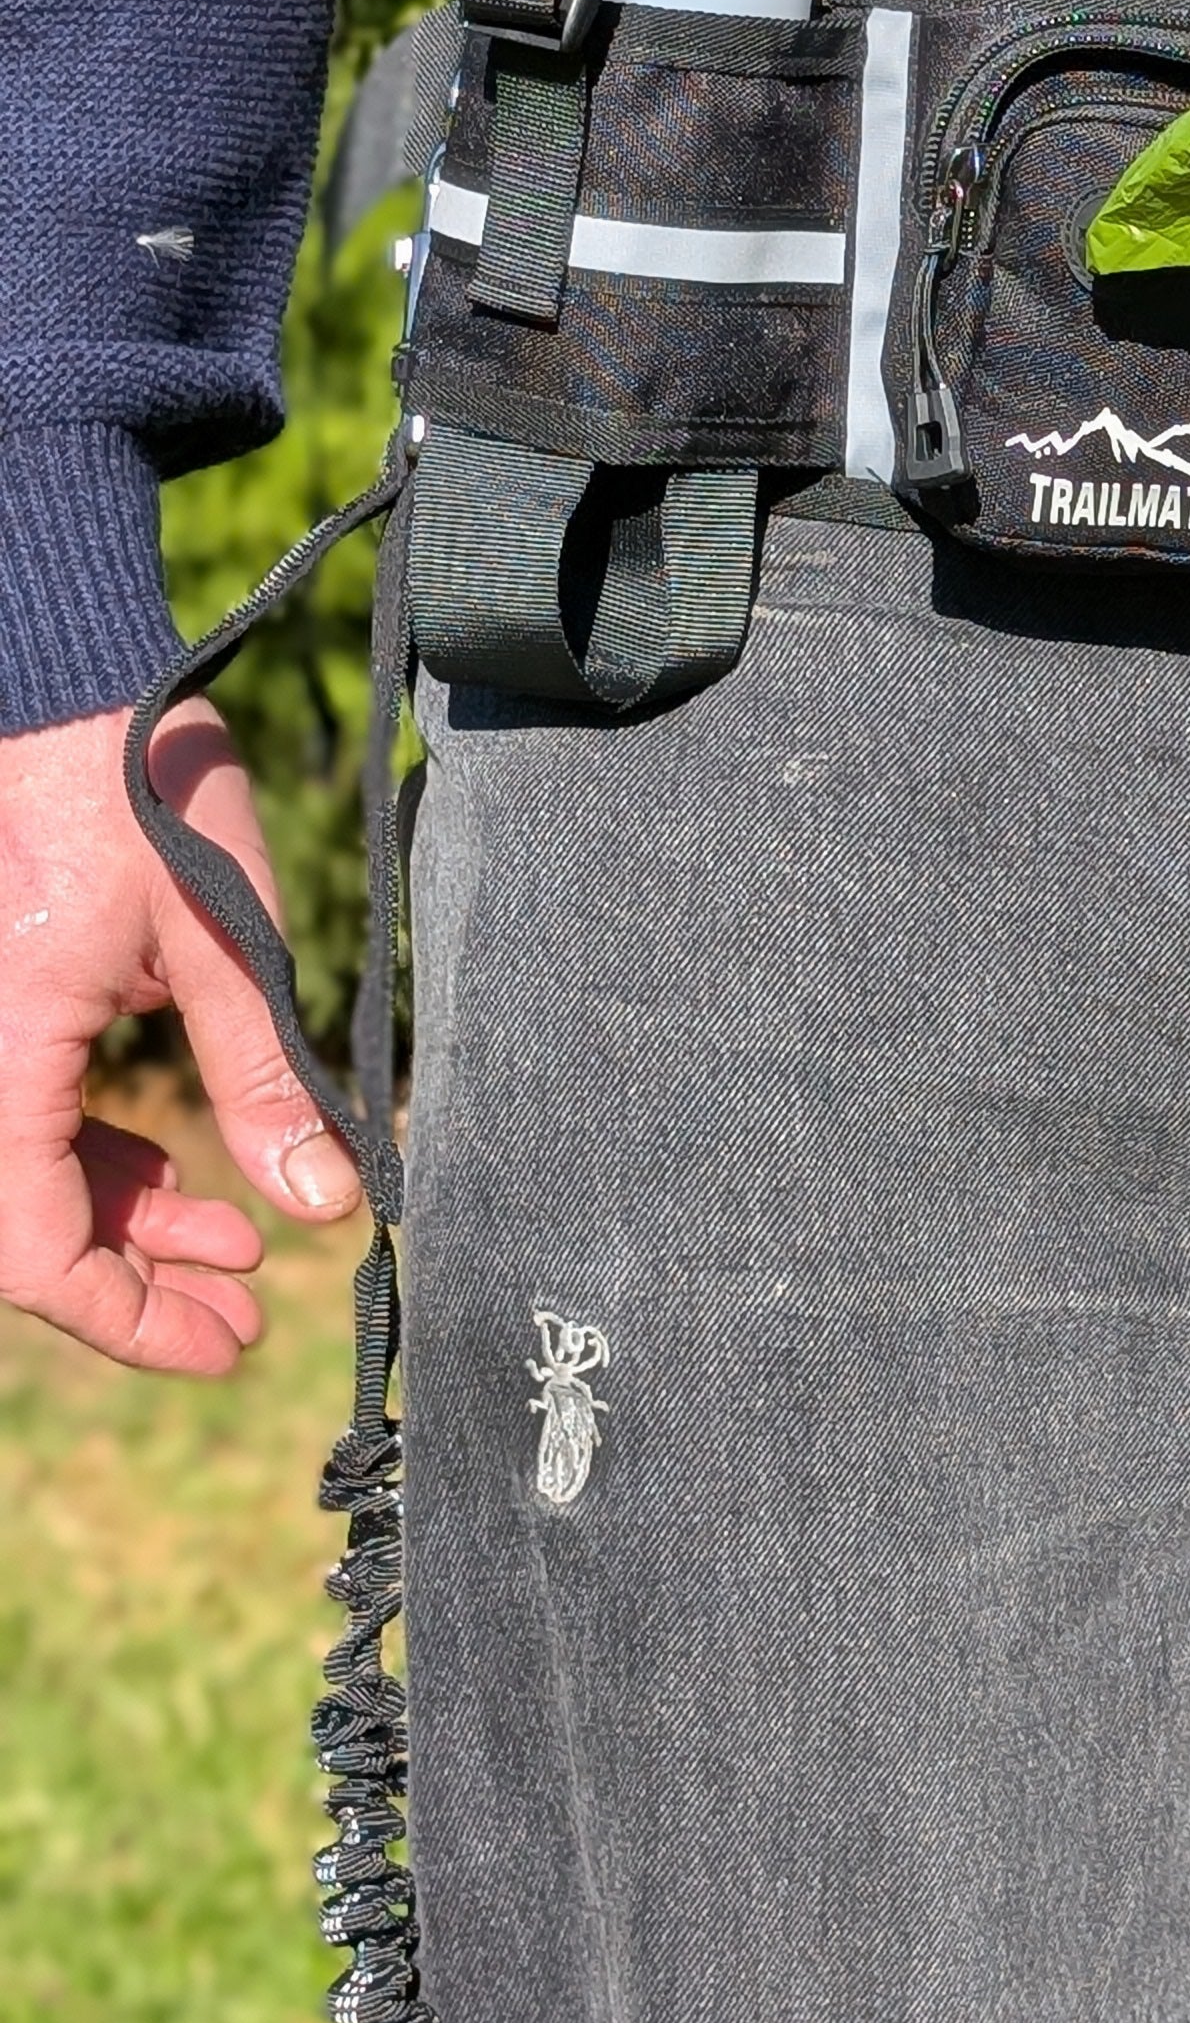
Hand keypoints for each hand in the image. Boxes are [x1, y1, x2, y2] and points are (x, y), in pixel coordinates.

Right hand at [0, 698, 361, 1373]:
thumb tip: (326, 1204)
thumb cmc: (135, 789)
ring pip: (26, 1183)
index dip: (128, 1321)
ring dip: (127, 1226)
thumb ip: (267, 1080)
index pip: (34, 1253)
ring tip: (243, 1247)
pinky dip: (98, 1164)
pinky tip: (188, 1182)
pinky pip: (25, 1123)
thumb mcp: (225, 943)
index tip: (229, 1343)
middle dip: (138, 1285)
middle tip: (249, 1311)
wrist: (53, 678)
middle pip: (25, 1234)